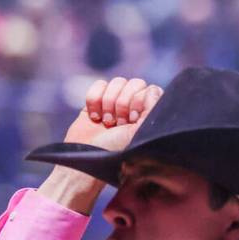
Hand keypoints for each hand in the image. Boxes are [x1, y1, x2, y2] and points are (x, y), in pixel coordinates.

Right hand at [38, 77, 163, 213]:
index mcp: (149, 113)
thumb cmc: (116, 149)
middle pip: (135, 83)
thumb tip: (152, 90)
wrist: (86, 157)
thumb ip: (152, 108)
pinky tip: (94, 117)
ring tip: (106, 122)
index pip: (151, 89)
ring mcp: (115, 102)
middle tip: (118, 123)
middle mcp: (135, 106)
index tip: (131, 121)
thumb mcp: (139, 131)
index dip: (139, 101)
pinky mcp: (97, 101)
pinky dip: (94, 99)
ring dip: (109, 102)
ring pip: (117, 82)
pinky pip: (99, 84)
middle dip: (124, 103)